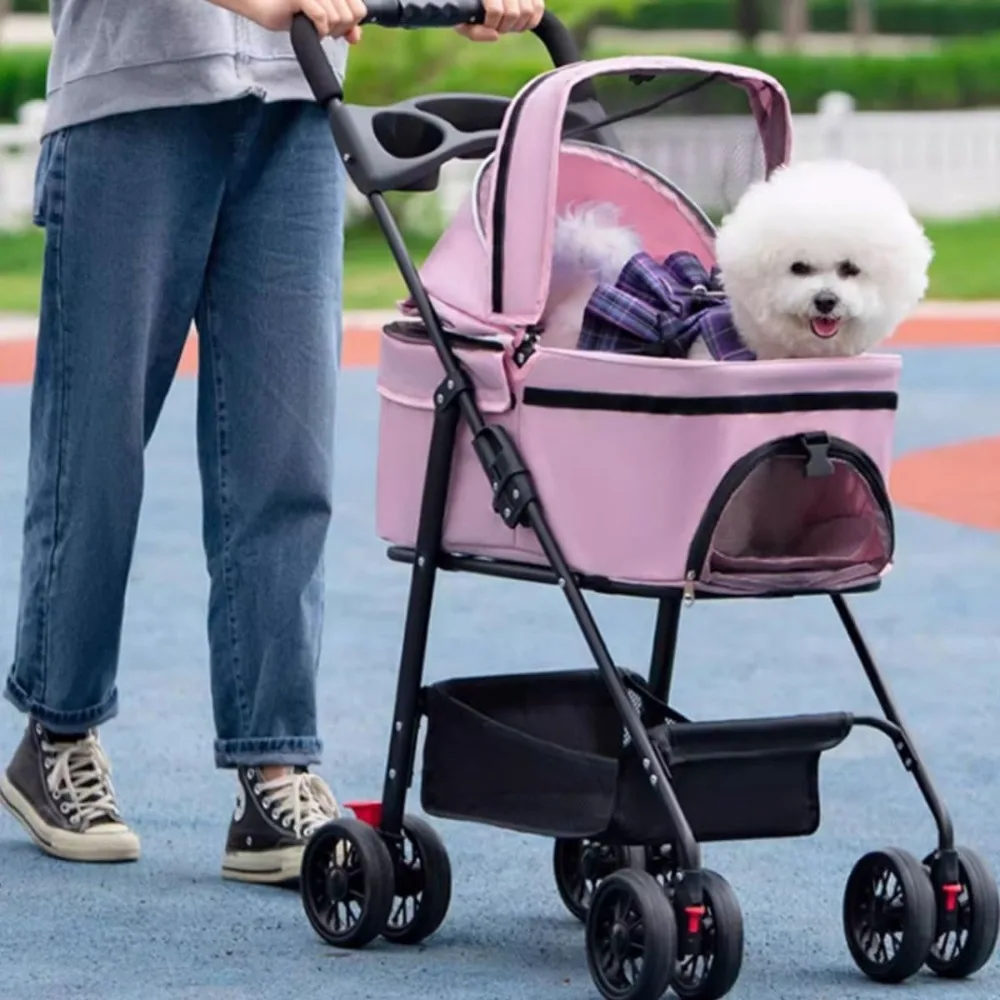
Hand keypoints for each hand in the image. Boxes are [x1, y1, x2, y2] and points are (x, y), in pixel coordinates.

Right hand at [229, 0, 368, 42]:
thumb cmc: (287, 8)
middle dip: (339, 30)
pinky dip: (318, 30)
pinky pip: (322, 18)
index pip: (359, 9)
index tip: (335, 27)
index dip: (351, 24)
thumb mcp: (319, 18)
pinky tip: (309, 27)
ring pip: (337, 18)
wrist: (258, 2)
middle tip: (322, 29)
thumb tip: (356, 37)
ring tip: (312, 26)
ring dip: (326, 30)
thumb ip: (340, 25)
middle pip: (351, 17)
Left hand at [455, 0, 543, 41]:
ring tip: (507, 23)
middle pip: (513, 14)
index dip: (491, 24)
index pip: (495, 11)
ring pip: (528, 11)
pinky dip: (531, 20)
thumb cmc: (466, 10)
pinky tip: (519, 22)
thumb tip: (496, 36)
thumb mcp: (462, 21)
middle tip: (497, 25)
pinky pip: (538, 8)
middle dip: (504, 26)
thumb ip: (475, 32)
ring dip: (517, 24)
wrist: (472, 3)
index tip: (486, 24)